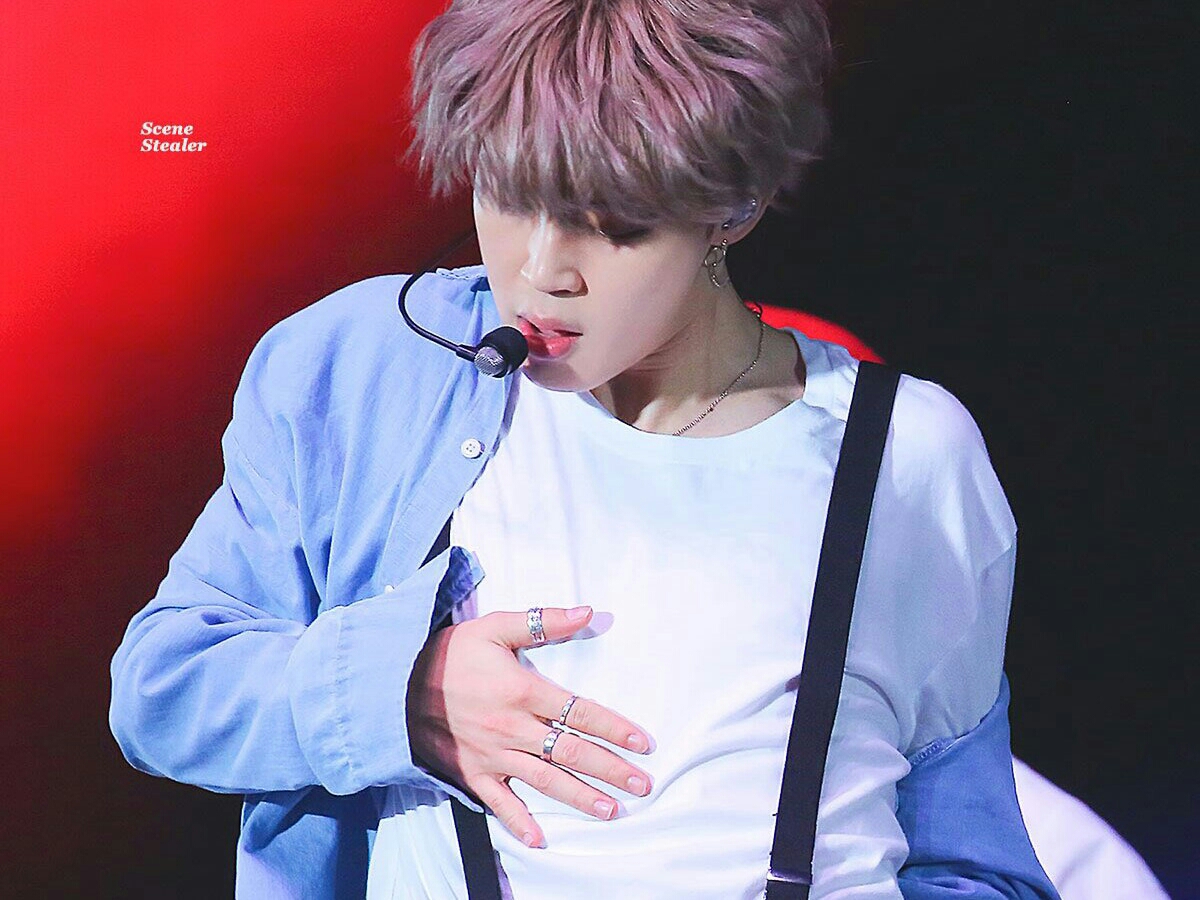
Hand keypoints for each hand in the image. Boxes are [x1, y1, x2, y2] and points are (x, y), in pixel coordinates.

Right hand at [406, 605, 653, 847]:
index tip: (643, 743)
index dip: (614, 728)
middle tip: (643, 784)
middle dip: (611, 769)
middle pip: (571, 752)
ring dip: (581, 798)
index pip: (580, 712)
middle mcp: (512, 729)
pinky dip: (520, 823)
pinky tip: (542, 840)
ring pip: (545, 781)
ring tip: (612, 810)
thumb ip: (543, 621)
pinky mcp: (472, 773)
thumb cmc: (449, 651)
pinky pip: (499, 803)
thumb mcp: (495, 626)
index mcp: (522, 691)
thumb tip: (588, 612)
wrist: (393, 682)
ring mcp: (492, 755)